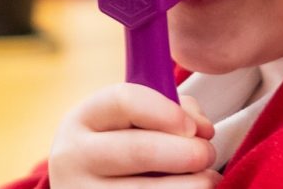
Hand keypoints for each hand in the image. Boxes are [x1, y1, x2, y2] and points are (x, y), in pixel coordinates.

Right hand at [48, 84, 220, 186]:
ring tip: (208, 179)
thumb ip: (168, 110)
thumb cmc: (121, 145)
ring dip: (193, 184)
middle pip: (140, 150)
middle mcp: (73, 157)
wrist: (84, 186)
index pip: (125, 101)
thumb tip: (202, 129)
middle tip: (208, 154)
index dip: (168, 112)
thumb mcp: (129, 122)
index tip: (194, 128)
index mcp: (82, 119)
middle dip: (188, 152)